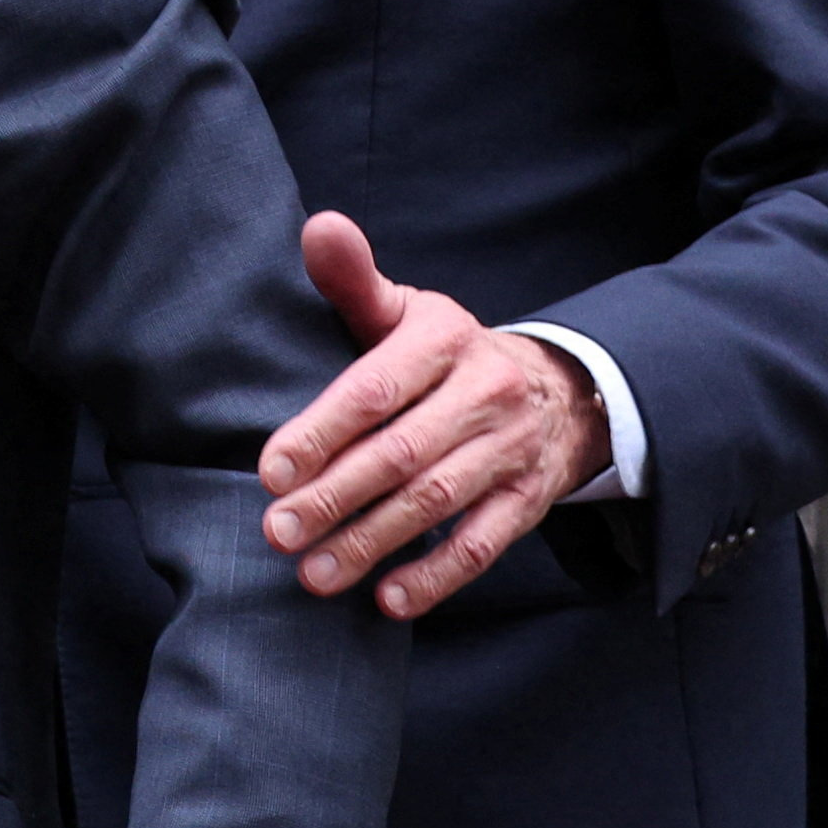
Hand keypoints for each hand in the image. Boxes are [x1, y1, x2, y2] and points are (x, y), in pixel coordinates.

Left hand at [258, 210, 611, 617]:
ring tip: (314, 575)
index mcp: (443, 338)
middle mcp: (483, 392)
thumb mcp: (405, 310)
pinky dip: (436, 576)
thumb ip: (354, 279)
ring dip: (372, 544)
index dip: (320, 432)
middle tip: (276, 532)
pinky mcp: (529, 500)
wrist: (557, 388)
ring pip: (435, 503)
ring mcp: (511, 449)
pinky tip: (389, 601)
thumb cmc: (446, 352)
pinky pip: (482, 544)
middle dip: (334, 497)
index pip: (375, 389)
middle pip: (400, 454)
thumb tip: (317, 226)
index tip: (270, 470)